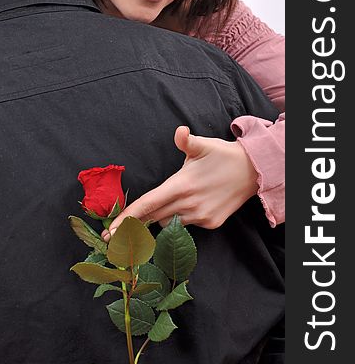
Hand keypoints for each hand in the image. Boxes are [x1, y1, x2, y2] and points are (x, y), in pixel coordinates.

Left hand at [103, 126, 257, 238]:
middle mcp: (189, 204)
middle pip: (153, 218)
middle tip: (116, 232)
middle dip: (135, 224)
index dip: (127, 218)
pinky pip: (186, 224)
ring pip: (169, 223)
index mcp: (181, 185)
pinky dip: (181, 217)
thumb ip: (185, 141)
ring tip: (165, 203)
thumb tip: (179, 131)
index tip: (110, 232)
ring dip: (162, 216)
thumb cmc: (223, 155)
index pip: (147, 204)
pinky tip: (189, 204)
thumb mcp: (203, 145)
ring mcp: (201, 217)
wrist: (254, 171)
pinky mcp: (211, 223)